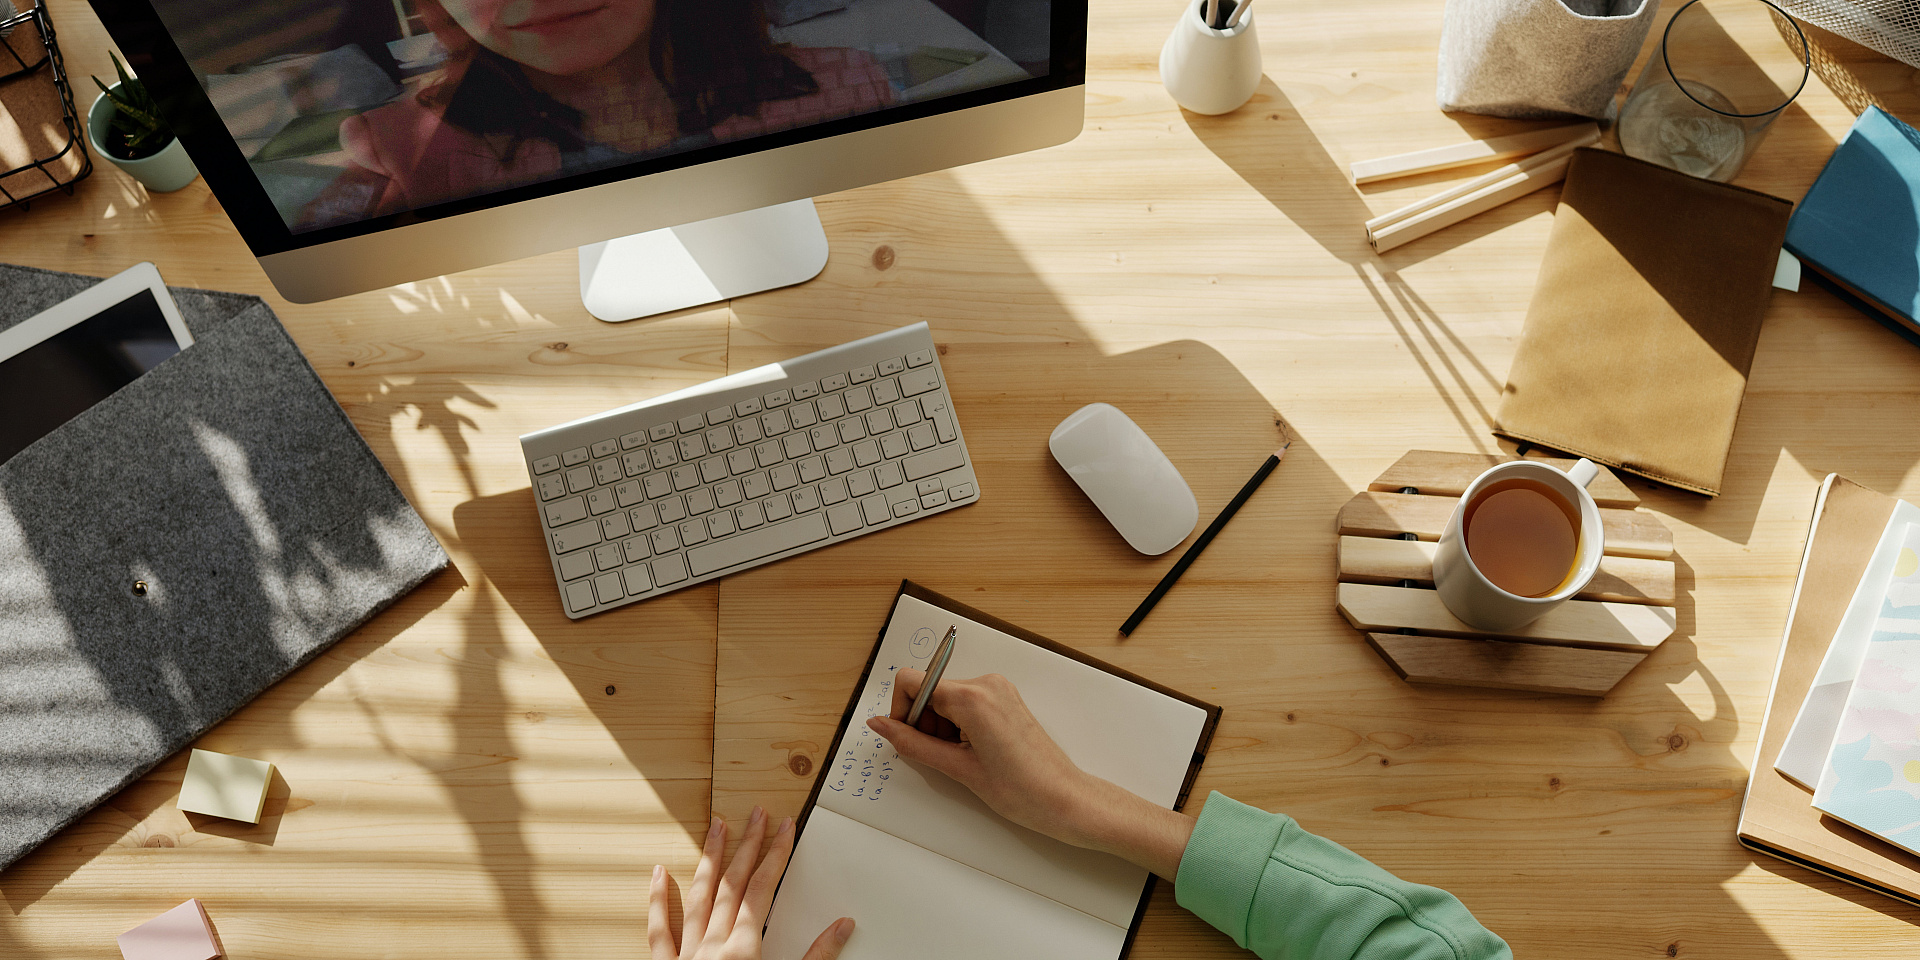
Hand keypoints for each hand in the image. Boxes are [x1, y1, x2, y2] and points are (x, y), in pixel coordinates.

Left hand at [648, 807, 853, 959]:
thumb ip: (817, 958)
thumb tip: (843, 926)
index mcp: (744, 951)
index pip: (764, 888)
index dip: (776, 854)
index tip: (785, 827)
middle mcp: (712, 947)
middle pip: (732, 884)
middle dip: (747, 845)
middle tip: (756, 813)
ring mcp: (685, 957)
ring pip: (697, 897)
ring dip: (709, 860)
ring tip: (715, 827)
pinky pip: (658, 931)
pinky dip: (657, 900)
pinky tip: (658, 873)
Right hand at [865, 670, 1193, 878]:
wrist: (1064, 799)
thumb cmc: (1022, 790)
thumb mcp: (957, 769)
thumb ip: (912, 743)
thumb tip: (880, 725)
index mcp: (972, 697)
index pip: (911, 681)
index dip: (902, 711)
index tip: (908, 738)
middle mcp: (986, 684)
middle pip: (928, 690)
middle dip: (924, 723)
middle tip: (942, 757)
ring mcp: (998, 689)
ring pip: (945, 698)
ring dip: (942, 727)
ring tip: (963, 758)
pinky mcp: (1005, 699)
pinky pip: (965, 703)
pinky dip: (958, 725)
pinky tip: (973, 752)